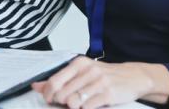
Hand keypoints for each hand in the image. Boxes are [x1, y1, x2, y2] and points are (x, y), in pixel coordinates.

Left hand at [31, 56, 168, 108]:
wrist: (132, 76)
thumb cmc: (104, 76)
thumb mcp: (81, 73)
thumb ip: (59, 80)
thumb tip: (36, 85)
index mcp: (79, 63)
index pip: (55, 80)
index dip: (48, 94)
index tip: (49, 100)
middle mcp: (88, 70)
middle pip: (62, 94)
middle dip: (61, 103)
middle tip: (67, 103)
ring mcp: (98, 81)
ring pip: (73, 102)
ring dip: (73, 107)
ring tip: (78, 104)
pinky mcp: (107, 93)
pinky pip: (87, 107)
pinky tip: (88, 106)